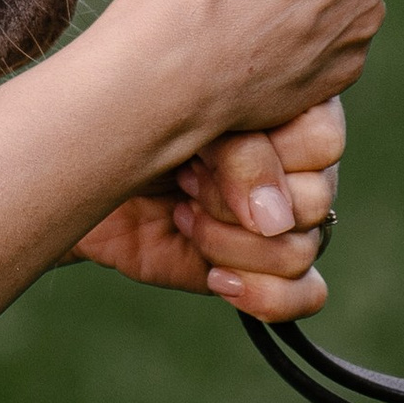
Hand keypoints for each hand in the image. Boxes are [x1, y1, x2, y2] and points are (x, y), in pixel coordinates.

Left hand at [66, 102, 341, 323]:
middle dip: (234, 197)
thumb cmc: (131, 125)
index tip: (205, 141)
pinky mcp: (263, 269)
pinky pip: (306, 294)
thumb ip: (241, 153)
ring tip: (183, 216)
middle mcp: (295, 165)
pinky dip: (266, 294)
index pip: (324, 140)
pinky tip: (218, 277)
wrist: (79, 173)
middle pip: (315, 200)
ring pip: (301, 249)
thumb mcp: (183, 119)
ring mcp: (283, 219)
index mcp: (290, 108)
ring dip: (230, 241)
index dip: (268, 152)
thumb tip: (275, 220)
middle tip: (185, 178)